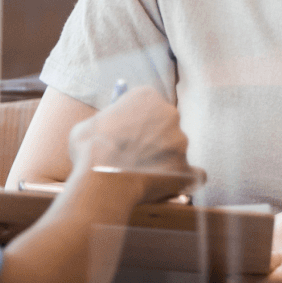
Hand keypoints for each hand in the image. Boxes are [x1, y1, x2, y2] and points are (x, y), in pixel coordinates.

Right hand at [66, 86, 194, 201]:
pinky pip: (194, 174)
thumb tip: (105, 129)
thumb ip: (103, 123)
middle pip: (166, 124)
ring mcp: (180, 142)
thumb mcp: (87, 126)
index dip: (138, 119)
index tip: (130, 130)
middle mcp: (169, 114)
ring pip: (177, 149)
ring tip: (143, 176)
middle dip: (155, 138)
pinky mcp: (186, 168)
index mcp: (146, 96)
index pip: (148, 103)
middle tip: (138, 154)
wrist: (102, 178)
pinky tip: (171, 186)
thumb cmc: (89, 150)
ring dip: (164, 160)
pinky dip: (185, 180)